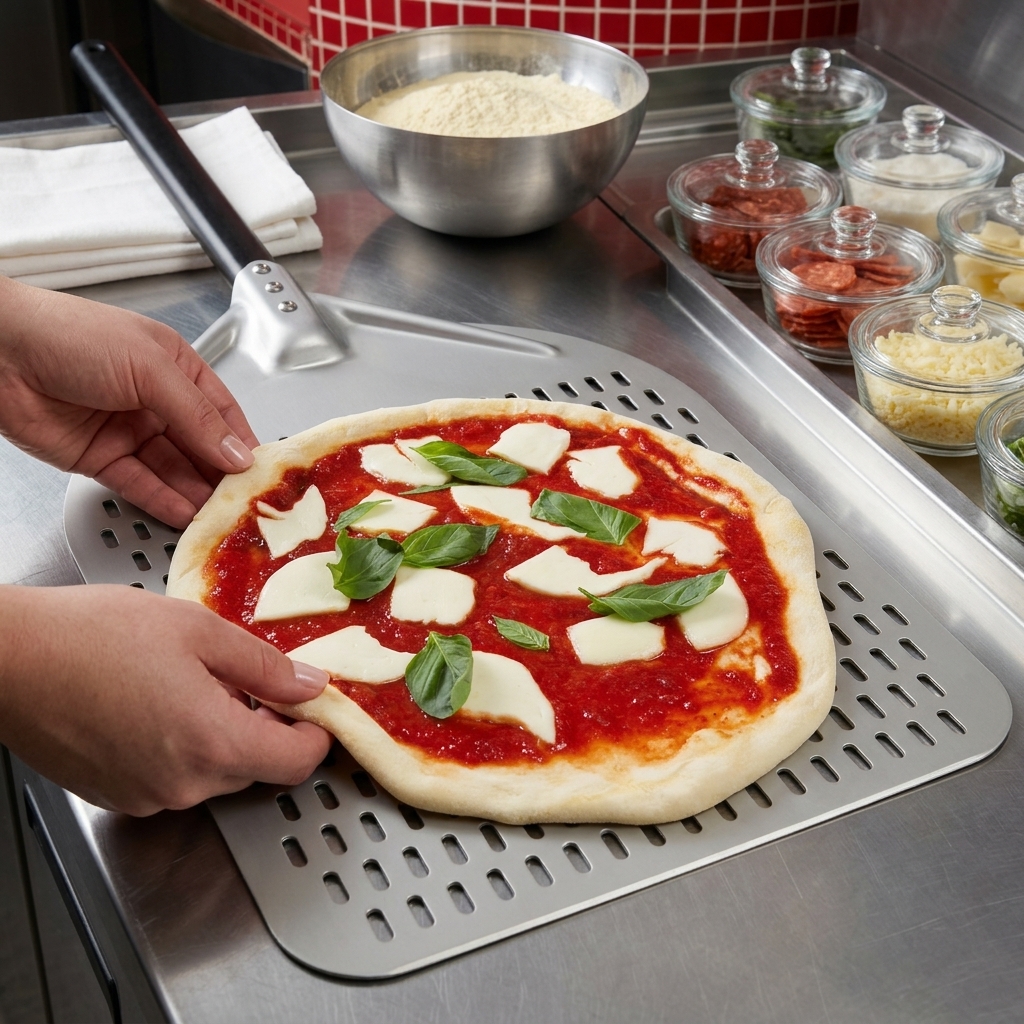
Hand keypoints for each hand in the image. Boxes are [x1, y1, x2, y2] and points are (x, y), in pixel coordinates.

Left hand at [0, 276, 257, 528]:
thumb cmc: (69, 335)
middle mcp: (155, 400)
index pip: (222, 412)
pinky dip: (163, 501)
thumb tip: (236, 452)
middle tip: (247, 502)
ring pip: (173, 470)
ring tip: (221, 514)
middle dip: (222, 474)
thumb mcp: (150, 368)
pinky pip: (140, 484)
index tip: (263, 472)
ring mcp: (127, 430)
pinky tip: (185, 513)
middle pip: (200, 446)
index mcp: (175, 367)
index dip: (242, 442)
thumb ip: (197, 416)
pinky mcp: (99, 459)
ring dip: (196, 493)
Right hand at [0, 585, 331, 814]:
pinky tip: (158, 705)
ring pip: (214, 773)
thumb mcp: (199, 630)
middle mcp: (183, 785)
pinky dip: (182, 749)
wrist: (10, 659)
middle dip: (263, 727)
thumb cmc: (96, 635)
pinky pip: (174, 779)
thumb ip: (265, 666)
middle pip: (256, 768)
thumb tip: (310, 686)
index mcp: (213, 743)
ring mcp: (146, 797)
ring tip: (190, 683)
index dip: (314, 735)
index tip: (313, 710)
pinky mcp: (117, 796)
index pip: (296, 764)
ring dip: (220, 736)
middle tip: (244, 678)